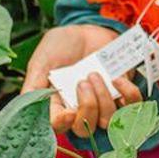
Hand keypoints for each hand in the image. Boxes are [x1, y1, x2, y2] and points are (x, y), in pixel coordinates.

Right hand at [21, 25, 142, 135]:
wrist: (87, 27)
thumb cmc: (62, 45)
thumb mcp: (42, 61)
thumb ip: (34, 86)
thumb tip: (27, 109)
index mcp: (57, 106)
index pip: (58, 128)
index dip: (63, 126)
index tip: (68, 113)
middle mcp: (80, 109)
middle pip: (86, 130)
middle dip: (87, 108)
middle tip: (82, 81)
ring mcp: (103, 103)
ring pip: (108, 121)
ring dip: (103, 99)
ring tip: (95, 74)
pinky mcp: (123, 93)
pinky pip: (132, 107)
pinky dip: (128, 95)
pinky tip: (117, 79)